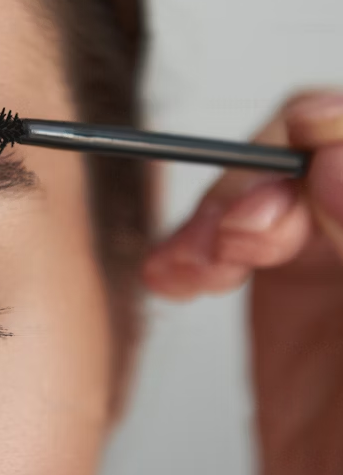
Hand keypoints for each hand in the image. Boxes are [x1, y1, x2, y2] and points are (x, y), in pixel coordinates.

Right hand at [144, 90, 342, 474]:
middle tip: (243, 237)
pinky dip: (186, 248)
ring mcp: (330, 268)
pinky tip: (176, 273)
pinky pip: (222, 246)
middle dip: (258, 184)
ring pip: (257, 194)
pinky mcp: (281, 302)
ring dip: (214, 213)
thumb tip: (334, 161)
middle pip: (305, 156)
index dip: (325, 143)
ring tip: (200, 261)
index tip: (301, 179)